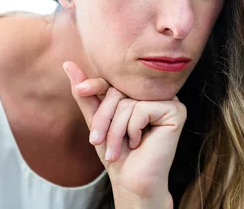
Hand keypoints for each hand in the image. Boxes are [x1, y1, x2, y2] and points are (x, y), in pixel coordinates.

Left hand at [63, 61, 185, 207]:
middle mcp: (153, 93)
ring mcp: (167, 100)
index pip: (113, 80)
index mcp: (137, 91)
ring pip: (129, 103)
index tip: (80, 90)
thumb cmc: (116, 152)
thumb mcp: (96, 119)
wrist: (131, 180)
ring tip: (118, 148)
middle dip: (103, 119)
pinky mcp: (176, 110)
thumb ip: (85, 93)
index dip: (95, 85)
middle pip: (119, 92)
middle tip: (97, 141)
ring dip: (116, 130)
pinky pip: (143, 109)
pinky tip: (140, 142)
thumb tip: (67, 64)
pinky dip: (134, 129)